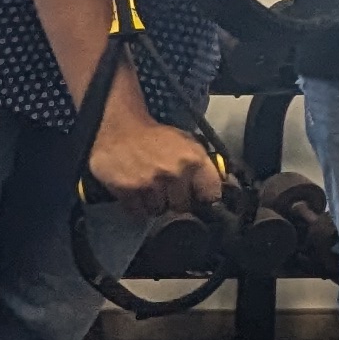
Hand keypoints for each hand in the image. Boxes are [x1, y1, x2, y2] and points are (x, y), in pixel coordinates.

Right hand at [89, 105, 222, 215]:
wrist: (119, 127)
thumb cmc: (154, 136)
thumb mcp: (187, 143)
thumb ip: (203, 167)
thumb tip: (219, 190)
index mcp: (193, 160)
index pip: (211, 195)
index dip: (203, 196)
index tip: (197, 196)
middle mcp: (174, 173)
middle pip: (182, 207)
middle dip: (174, 200)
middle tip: (165, 188)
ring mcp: (149, 183)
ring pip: (158, 211)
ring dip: (154, 203)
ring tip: (147, 187)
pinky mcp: (126, 190)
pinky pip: (138, 212)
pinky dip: (136, 206)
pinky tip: (135, 191)